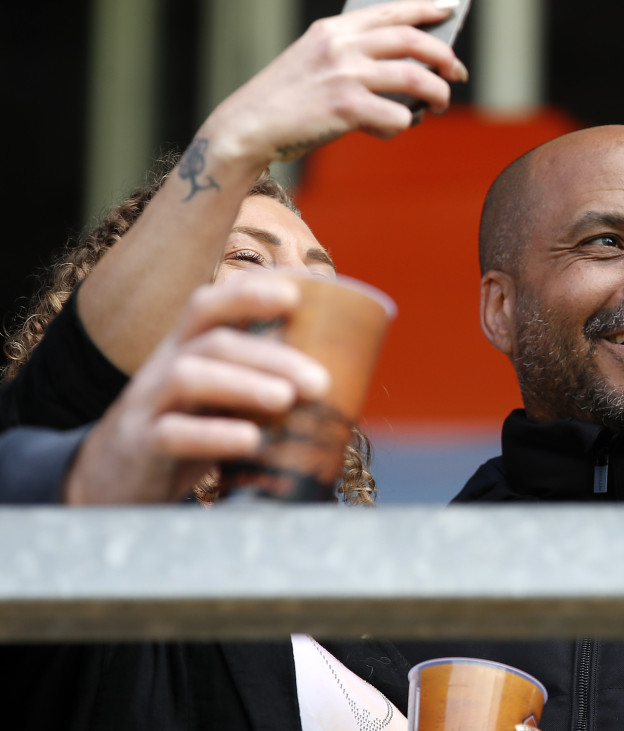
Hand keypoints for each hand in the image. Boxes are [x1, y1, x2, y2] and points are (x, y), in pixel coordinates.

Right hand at [63, 277, 330, 503]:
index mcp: (186, 349)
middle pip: (213, 342)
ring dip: (243, 384)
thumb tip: (336, 380)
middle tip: (320, 380)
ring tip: (287, 399)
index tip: (296, 295)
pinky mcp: (139, 446)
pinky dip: (212, 434)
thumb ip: (258, 383)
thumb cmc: (183, 430)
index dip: (249, 294)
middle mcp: (164, 367)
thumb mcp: (216, 399)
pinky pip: (170, 433)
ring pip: (188, 377)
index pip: (210, 305)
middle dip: (270, 356)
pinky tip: (250, 440)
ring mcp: (146, 404)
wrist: (111, 481)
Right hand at [200, 0, 468, 167]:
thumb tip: (407, 67)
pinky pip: (398, 117)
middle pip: (413, 41)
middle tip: (457, 72)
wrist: (249, 126)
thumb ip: (352, 54)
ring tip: (437, 105)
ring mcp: (345, 75)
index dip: (426, 9)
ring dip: (437, 94)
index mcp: (334, 29)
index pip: (391, 11)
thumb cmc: (286, 99)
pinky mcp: (348, 108)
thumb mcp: (314, 59)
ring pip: (417, 79)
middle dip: (444, 56)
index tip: (450, 9)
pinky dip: (401, 126)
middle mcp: (342, 46)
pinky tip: (386, 129)